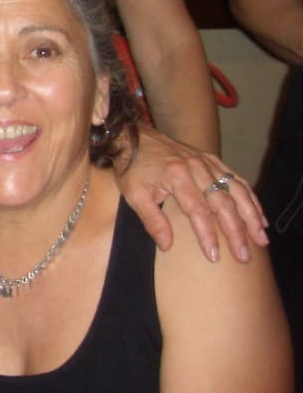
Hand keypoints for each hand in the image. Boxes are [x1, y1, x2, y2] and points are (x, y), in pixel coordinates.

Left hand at [118, 126, 268, 262]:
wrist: (133, 137)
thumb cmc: (132, 167)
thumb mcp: (134, 194)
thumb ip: (152, 220)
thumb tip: (168, 246)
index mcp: (177, 175)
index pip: (198, 211)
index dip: (207, 235)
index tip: (214, 256)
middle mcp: (196, 167)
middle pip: (223, 203)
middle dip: (236, 232)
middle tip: (244, 256)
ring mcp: (207, 162)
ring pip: (237, 191)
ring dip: (251, 216)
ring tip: (260, 238)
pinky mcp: (212, 160)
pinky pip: (237, 179)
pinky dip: (250, 198)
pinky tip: (259, 216)